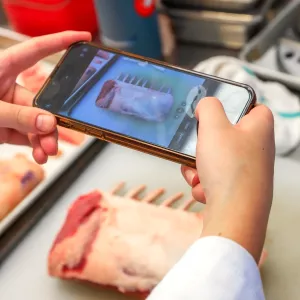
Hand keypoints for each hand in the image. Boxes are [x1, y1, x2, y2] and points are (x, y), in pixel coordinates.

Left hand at [0, 31, 90, 163]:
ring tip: (46, 152)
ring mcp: (9, 109)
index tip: (83, 39)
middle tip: (53, 138)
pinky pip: (29, 135)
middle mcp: (8, 87)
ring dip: (44, 139)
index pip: (36, 50)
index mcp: (1, 68)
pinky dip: (36, 146)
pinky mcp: (8, 127)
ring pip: (38, 123)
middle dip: (50, 122)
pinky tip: (40, 155)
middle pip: (42, 101)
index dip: (61, 41)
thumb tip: (48, 122)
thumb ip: (17, 115)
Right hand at [181, 97, 274, 262]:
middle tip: (198, 148)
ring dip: (199, 167)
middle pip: (224, 135)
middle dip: (203, 145)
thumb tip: (205, 104)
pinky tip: (205, 190)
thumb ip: (208, 107)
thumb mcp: (214, 127)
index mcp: (259, 128)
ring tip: (200, 175)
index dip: (234, 105)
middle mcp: (256, 149)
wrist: (234, 215)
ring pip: (214, 158)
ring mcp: (247, 169)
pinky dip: (204, 183)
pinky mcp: (237, 187)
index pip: (252, 106)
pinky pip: (214, 177)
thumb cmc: (231, 170)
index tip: (216, 111)